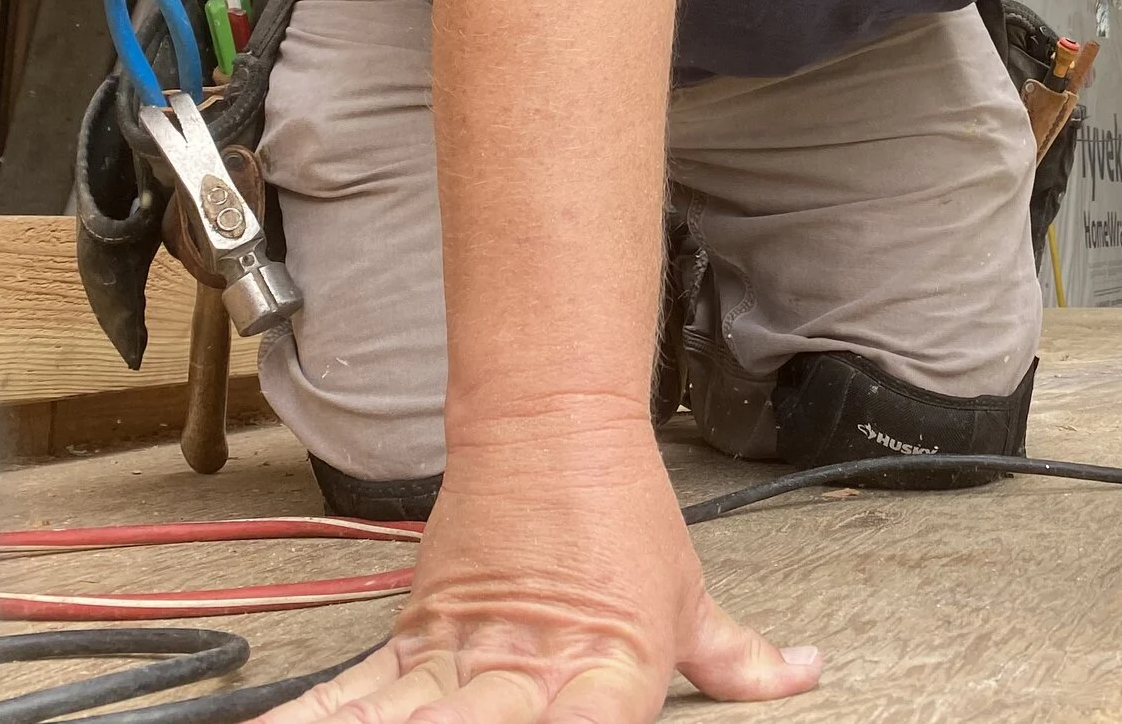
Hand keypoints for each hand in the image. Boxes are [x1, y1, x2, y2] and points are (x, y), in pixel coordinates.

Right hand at [258, 424, 818, 722]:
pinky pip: (358, 693)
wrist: (553, 426)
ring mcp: (467, 650)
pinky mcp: (417, 634)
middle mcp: (534, 667)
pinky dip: (319, 717)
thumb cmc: (622, 514)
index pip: (599, 723)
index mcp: (613, 668)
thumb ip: (736, 658)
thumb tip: (802, 673)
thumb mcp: (688, 593)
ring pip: (409, 717)